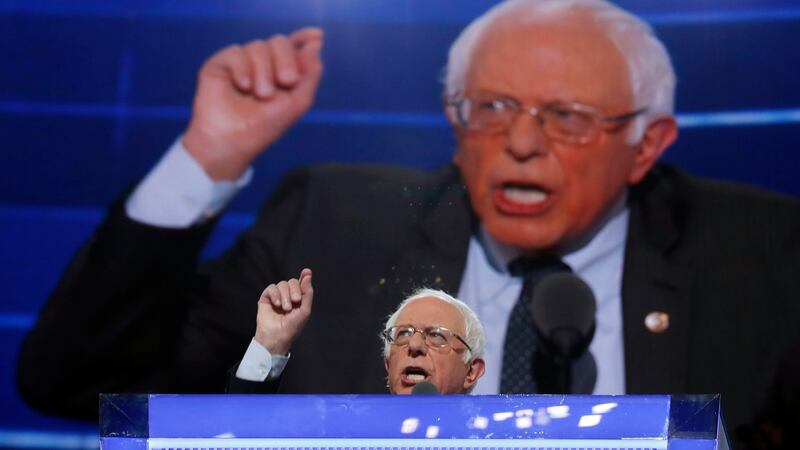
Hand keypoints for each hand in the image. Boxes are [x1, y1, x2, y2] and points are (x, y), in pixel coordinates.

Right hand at [183, 28, 323, 179]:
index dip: (305, 37)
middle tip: (287, 81)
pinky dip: (243, 69)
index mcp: (282, 71)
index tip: (317, 35)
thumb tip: (317, 41)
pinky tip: (242, 87)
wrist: (235, 140)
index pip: (294, 45)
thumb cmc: (265, 126)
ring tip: (260, 95)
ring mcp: (242, 62)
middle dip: (286, 60)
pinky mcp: (221, 64)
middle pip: (280, 41)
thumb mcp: (298, 102)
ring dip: (264, 72)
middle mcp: (263, 64)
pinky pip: (236, 51)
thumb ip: (310, 72)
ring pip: (259, 46)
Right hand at [254, 268, 313, 355]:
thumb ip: (307, 292)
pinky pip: (271, 288)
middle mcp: (288, 296)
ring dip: (285, 296)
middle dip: (295, 290)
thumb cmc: (293, 326)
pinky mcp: (266, 298)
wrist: (278, 336)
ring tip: (285, 309)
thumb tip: (307, 273)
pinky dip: (275, 294)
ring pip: (282, 284)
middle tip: (295, 302)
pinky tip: (277, 304)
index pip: (301, 283)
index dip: (304, 276)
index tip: (307, 272)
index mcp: (298, 298)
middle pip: (292, 282)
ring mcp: (277, 297)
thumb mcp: (305, 309)